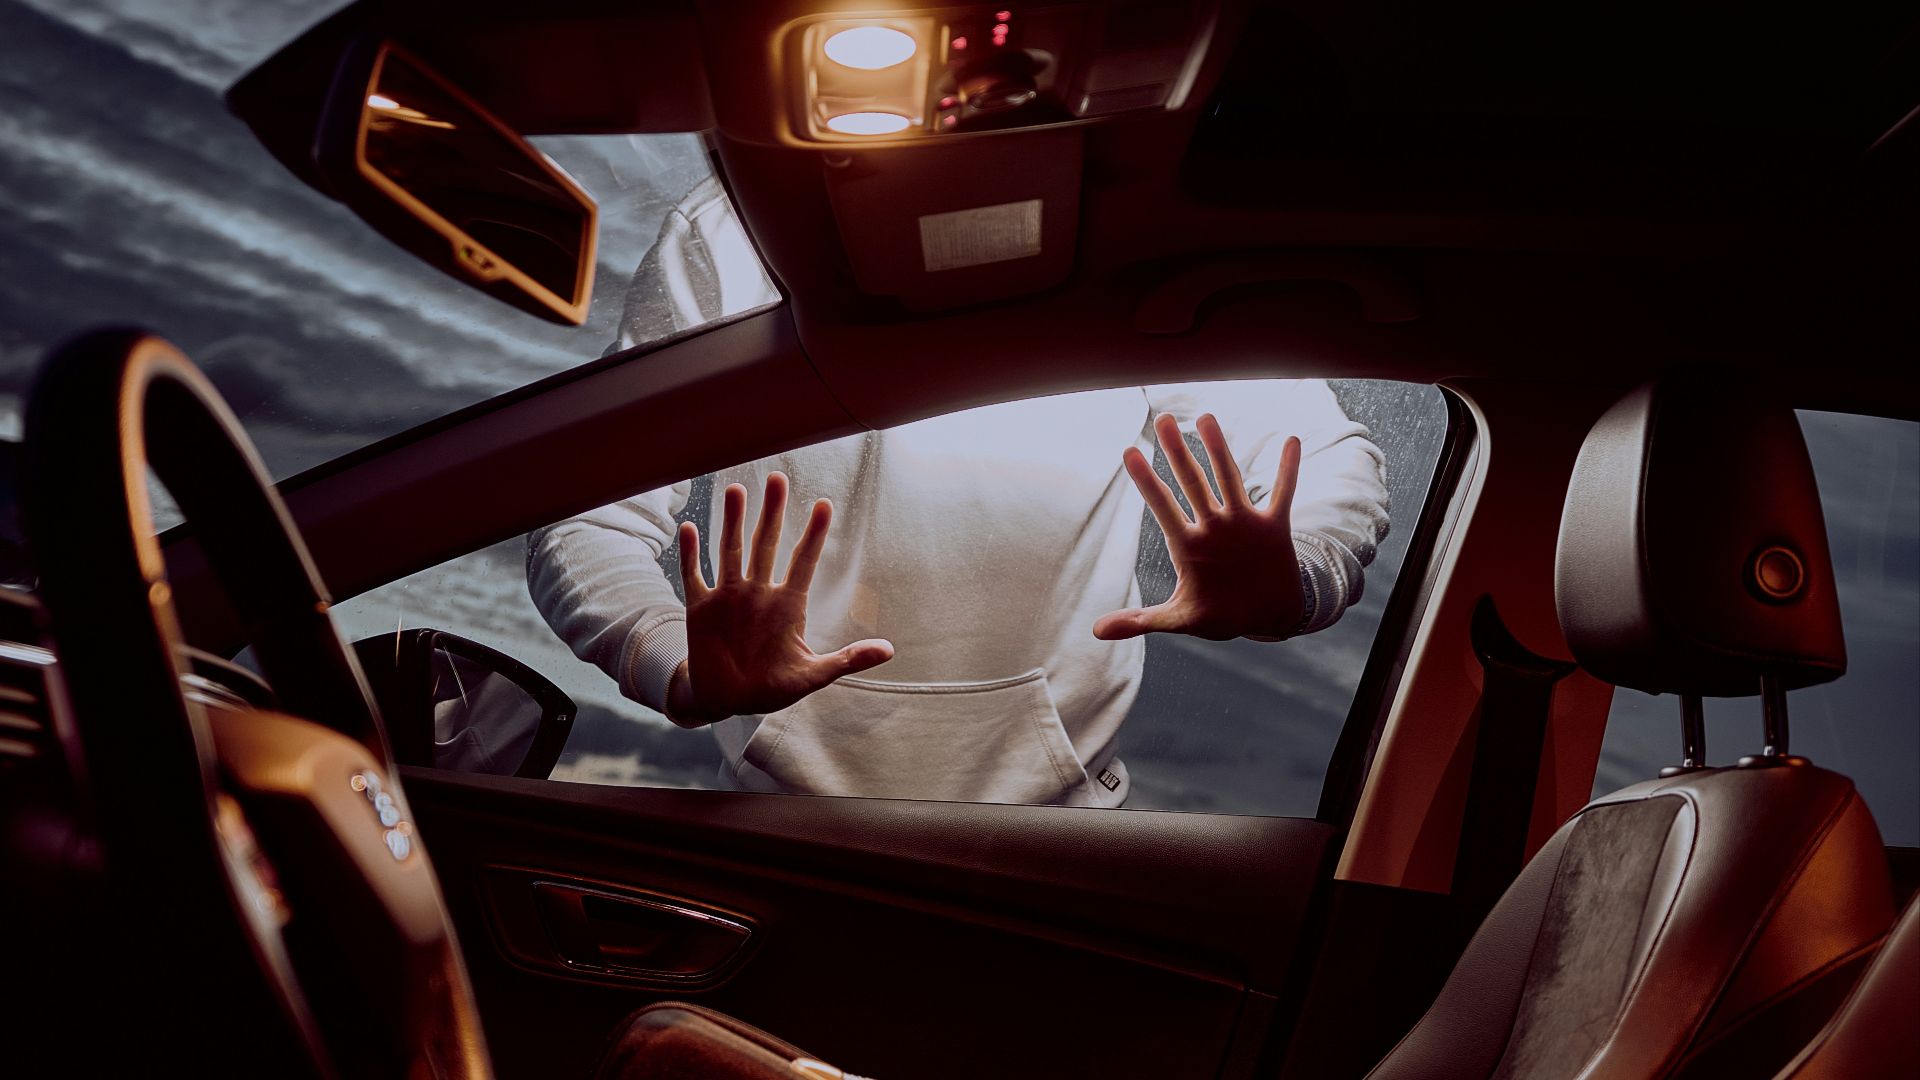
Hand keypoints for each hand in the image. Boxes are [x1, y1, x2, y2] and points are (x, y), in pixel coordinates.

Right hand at [669, 472, 892, 723]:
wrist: (727, 701)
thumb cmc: (770, 687)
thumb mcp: (812, 675)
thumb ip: (847, 660)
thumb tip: (889, 650)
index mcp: (787, 606)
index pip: (804, 562)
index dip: (814, 535)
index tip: (825, 505)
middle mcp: (758, 593)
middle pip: (767, 544)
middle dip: (773, 512)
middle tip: (778, 477)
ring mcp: (728, 597)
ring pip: (731, 550)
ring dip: (733, 521)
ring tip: (737, 490)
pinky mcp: (700, 608)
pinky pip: (694, 575)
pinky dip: (691, 553)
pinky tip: (690, 527)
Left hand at [1093, 413, 1305, 641]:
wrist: (1265, 616)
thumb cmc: (1220, 614)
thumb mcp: (1180, 619)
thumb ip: (1141, 621)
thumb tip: (1097, 632)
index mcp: (1188, 545)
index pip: (1163, 507)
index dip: (1147, 482)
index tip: (1129, 452)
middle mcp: (1213, 526)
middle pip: (1192, 483)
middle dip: (1178, 453)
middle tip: (1163, 419)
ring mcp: (1243, 523)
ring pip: (1229, 479)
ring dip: (1219, 449)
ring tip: (1206, 418)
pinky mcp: (1273, 526)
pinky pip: (1282, 492)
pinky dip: (1288, 469)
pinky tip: (1290, 440)